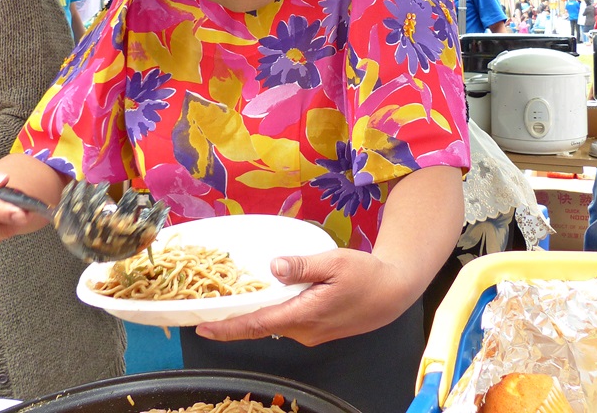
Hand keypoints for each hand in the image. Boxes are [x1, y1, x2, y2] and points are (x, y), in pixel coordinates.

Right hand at [0, 167, 35, 250]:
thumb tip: (3, 180)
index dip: (3, 212)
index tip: (22, 212)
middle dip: (17, 218)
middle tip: (31, 207)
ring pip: (2, 234)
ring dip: (12, 221)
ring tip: (13, 207)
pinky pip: (0, 238)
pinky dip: (5, 226)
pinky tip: (1, 217)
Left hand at [195, 248, 411, 346]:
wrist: (393, 293)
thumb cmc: (367, 276)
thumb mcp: (335, 263)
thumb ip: (303, 266)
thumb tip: (274, 268)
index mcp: (305, 315)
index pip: (258, 325)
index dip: (228, 328)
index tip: (203, 328)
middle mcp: (304, 330)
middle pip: (261, 325)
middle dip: (234, 317)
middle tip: (211, 303)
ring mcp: (310, 333)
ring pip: (274, 323)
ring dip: (253, 313)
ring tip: (234, 296)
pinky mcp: (316, 329)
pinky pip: (286, 321)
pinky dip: (271, 311)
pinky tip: (268, 295)